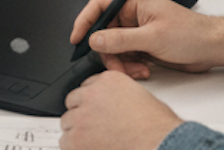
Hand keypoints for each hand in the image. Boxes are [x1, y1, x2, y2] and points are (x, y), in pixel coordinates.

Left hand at [60, 71, 180, 149]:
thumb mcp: (140, 96)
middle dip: (83, 114)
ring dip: (77, 131)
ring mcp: (82, 115)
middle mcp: (91, 94)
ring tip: (94, 140)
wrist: (158, 143)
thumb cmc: (157, 127)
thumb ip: (120, 95)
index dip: (93, 101)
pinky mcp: (77, 138)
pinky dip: (74, 147)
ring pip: (67, 121)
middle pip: (73, 101)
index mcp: (108, 80)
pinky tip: (89, 149)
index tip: (97, 110)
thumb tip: (112, 104)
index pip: (88, 85)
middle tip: (95, 127)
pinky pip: (65, 142)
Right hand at [69, 0, 223, 77]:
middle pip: (104, 32)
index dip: (85, 21)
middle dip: (108, 52)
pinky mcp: (143, 45)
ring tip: (137, 71)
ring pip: (113, 48)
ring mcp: (137, 31)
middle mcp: (132, 14)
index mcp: (133, 1)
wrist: (211, 48)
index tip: (77, 39)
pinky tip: (143, 71)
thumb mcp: (152, 37)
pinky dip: (130, 67)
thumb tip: (95, 39)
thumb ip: (121, 39)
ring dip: (121, 62)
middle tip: (116, 66)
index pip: (99, 5)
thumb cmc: (190, 33)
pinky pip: (125, 57)